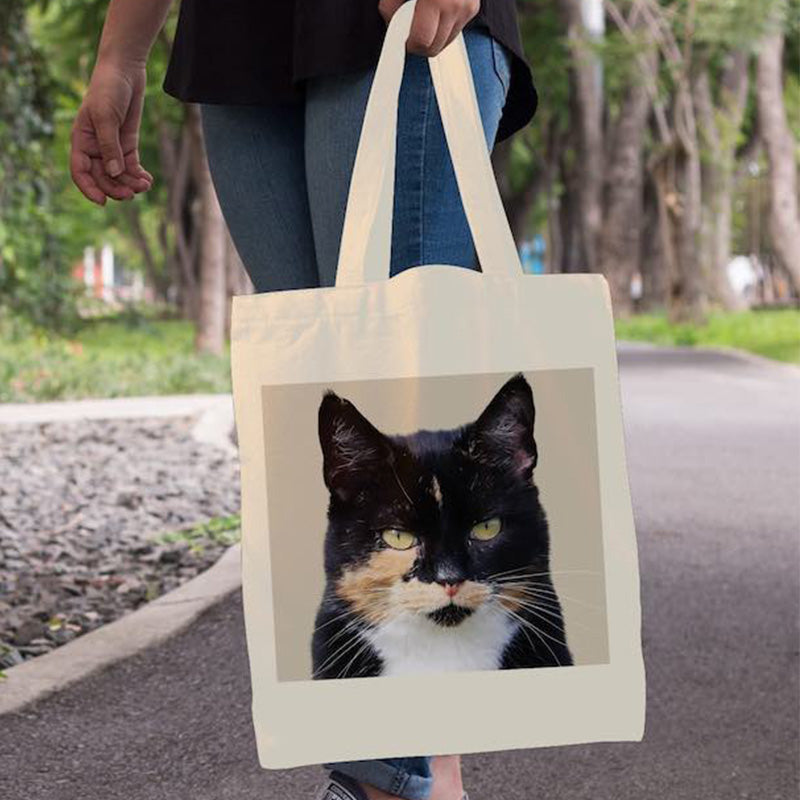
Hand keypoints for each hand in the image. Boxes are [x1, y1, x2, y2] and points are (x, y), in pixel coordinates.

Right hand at [70, 59, 152, 204]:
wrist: (125, 71)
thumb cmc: (108, 89)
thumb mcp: (106, 117)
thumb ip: (110, 146)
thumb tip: (113, 173)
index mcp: (81, 140)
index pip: (80, 172)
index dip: (89, 189)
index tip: (103, 202)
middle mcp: (95, 147)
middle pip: (102, 177)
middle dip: (116, 188)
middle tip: (132, 194)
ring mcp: (112, 147)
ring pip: (118, 175)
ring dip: (130, 184)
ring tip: (144, 186)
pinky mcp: (128, 144)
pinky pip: (131, 167)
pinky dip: (139, 176)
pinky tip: (148, 181)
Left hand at [379, 0, 479, 56]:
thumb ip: (391, 5)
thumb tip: (392, 24)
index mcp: (437, 0)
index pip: (422, 42)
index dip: (408, 43)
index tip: (401, 40)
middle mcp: (456, 6)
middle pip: (435, 47)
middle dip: (419, 42)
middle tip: (409, 28)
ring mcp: (467, 8)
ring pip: (446, 41)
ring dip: (432, 35)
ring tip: (423, 16)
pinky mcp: (472, 8)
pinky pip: (455, 29)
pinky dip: (444, 25)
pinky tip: (436, 10)